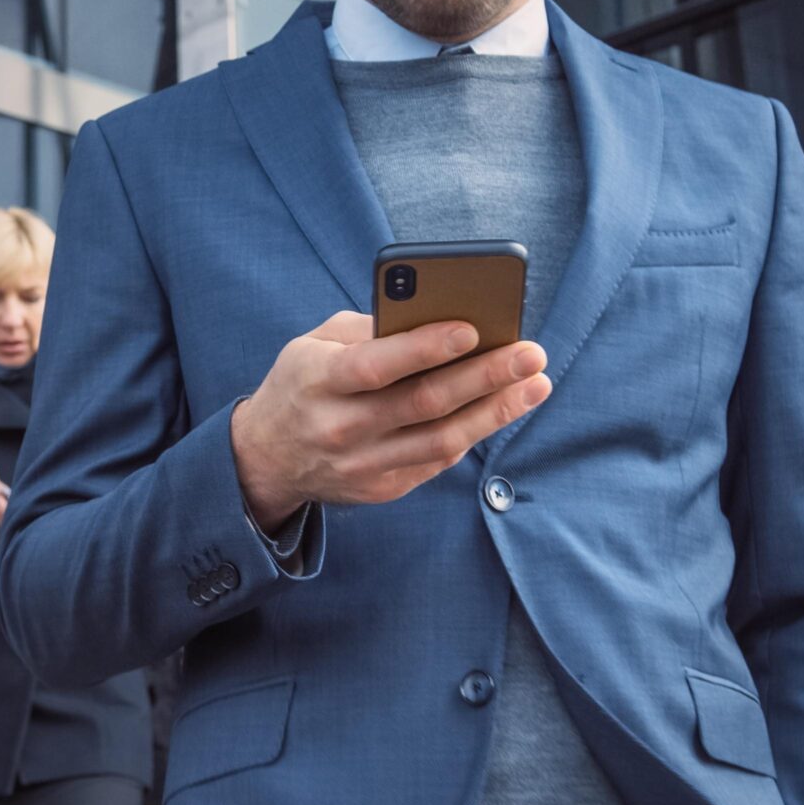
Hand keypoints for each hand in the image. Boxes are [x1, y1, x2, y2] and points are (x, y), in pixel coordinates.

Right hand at [229, 312, 551, 528]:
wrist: (267, 458)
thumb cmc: (303, 384)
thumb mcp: (314, 344)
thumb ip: (368, 330)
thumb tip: (438, 316)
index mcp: (320, 381)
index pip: (379, 365)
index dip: (426, 347)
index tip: (473, 327)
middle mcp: (342, 427)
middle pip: (424, 403)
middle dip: (485, 376)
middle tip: (531, 353)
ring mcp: (364, 464)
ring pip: (443, 439)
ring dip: (497, 410)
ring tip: (536, 383)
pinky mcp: (383, 488)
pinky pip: (438, 459)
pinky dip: (474, 431)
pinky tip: (504, 407)